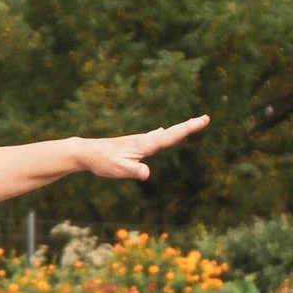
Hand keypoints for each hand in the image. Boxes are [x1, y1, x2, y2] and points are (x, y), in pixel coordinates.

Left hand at [70, 117, 209, 181]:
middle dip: (189, 126)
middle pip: (171, 132)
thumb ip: (134, 171)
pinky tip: (163, 132)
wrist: (87, 152)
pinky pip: (154, 136)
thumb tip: (146, 173)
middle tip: (205, 118)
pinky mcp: (134, 144)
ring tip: (192, 124)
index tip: (203, 119)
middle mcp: (144, 140)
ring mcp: (139, 141)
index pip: (171, 136)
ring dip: (179, 128)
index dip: (188, 128)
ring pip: (163, 133)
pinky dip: (165, 133)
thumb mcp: (119, 170)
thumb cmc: (103, 162)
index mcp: (145, 144)